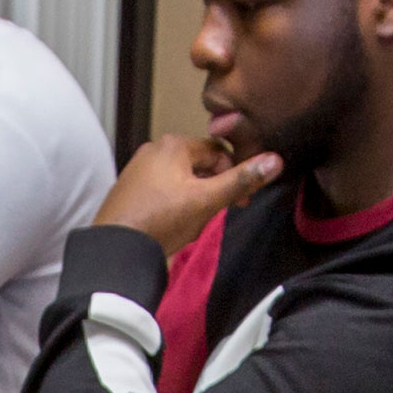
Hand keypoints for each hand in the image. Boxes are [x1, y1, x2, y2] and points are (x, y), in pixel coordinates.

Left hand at [101, 127, 283, 251]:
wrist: (117, 248)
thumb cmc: (161, 220)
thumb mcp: (206, 201)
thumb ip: (241, 181)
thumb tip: (275, 161)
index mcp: (173, 144)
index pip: (219, 153)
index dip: (234, 176)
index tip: (240, 202)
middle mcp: (154, 149)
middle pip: (199, 166)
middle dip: (212, 190)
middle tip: (214, 215)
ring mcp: (138, 168)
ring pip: (182, 179)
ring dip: (194, 199)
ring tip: (192, 223)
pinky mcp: (129, 188)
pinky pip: (162, 190)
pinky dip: (174, 204)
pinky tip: (172, 224)